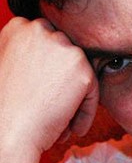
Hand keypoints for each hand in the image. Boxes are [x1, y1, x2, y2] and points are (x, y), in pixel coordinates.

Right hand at [0, 17, 98, 156]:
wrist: (5, 134)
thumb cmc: (5, 109)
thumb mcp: (9, 68)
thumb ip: (28, 54)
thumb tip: (53, 61)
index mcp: (18, 27)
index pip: (50, 44)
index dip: (48, 73)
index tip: (41, 93)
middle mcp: (40, 30)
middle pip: (67, 58)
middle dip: (62, 84)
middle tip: (50, 108)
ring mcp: (63, 47)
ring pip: (80, 74)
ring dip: (73, 98)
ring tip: (58, 122)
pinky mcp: (82, 68)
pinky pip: (92, 91)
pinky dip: (85, 111)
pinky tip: (70, 128)